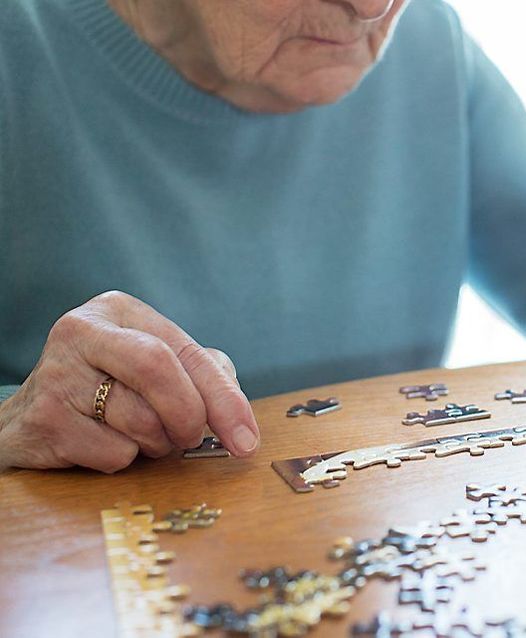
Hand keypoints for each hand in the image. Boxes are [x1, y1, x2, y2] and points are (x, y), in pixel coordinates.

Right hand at [0, 291, 258, 472]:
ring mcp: (56, 374)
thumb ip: (203, 375)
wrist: (30, 420)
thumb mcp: (156, 366)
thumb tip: (239, 416)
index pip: (185, 351)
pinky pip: (114, 453)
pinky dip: (124, 459)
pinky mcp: (43, 419)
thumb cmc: (110, 389)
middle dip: (189, 416)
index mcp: (118, 310)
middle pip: (159, 371)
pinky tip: (103, 443)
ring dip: (157, 443)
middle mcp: (82, 332)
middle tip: (191, 438)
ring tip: (140, 435)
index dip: (224, 398)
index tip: (247, 439)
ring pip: (140, 421)